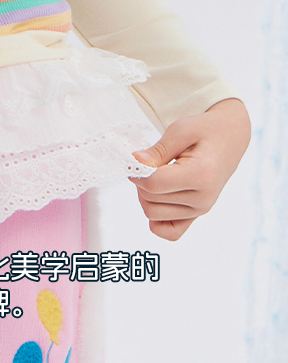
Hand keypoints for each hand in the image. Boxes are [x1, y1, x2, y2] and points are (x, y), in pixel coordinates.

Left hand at [129, 97, 250, 240]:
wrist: (229, 138)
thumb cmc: (205, 131)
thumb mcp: (180, 130)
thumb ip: (157, 150)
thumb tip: (135, 163)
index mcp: (201, 175)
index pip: (154, 185)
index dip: (136, 173)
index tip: (134, 159)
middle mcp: (202, 199)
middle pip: (151, 201)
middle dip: (140, 182)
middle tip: (148, 163)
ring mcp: (200, 210)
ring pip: (154, 215)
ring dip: (146, 196)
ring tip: (156, 175)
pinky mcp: (197, 215)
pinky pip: (170, 232)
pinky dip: (157, 219)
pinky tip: (158, 197)